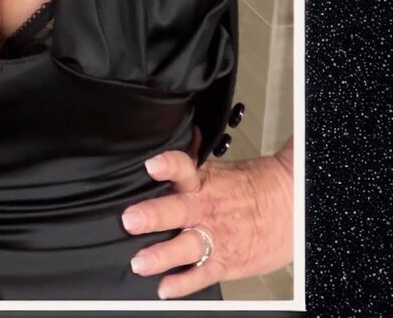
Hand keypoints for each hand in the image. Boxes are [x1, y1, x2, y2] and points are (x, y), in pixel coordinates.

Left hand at [121, 136, 292, 298]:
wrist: (290, 208)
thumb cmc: (253, 187)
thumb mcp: (221, 169)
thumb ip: (194, 161)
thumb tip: (181, 132)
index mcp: (203, 182)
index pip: (183, 168)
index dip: (168, 166)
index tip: (151, 166)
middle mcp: (205, 209)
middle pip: (177, 210)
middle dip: (153, 215)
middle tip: (131, 220)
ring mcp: (214, 238)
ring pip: (185, 246)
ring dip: (161, 255)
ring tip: (140, 262)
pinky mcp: (224, 262)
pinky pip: (201, 275)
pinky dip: (183, 284)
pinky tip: (165, 289)